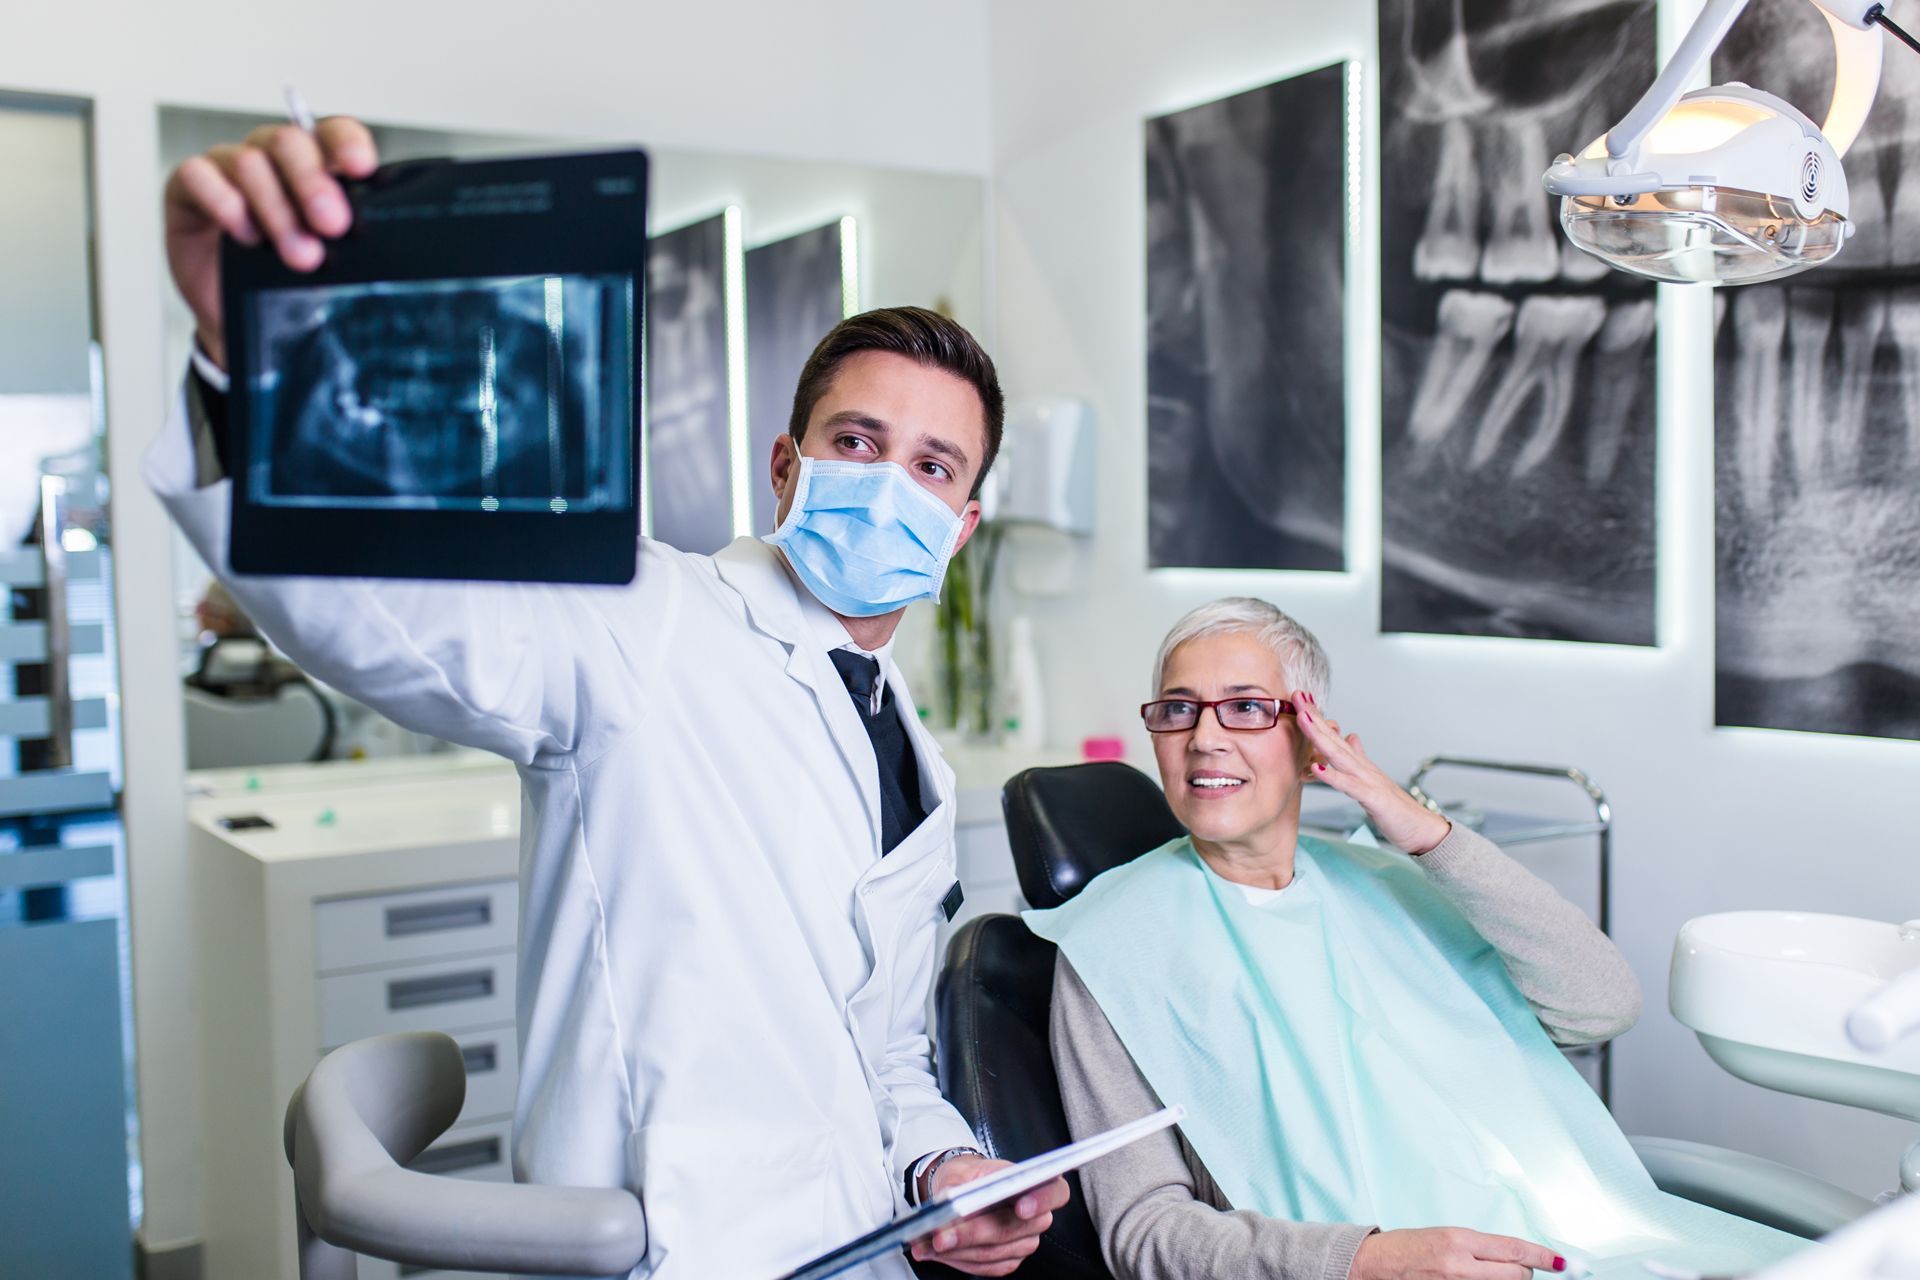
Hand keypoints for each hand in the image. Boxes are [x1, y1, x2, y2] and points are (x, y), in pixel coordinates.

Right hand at [162, 116, 378, 369]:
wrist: (235, 312)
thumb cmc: (285, 278)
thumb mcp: (328, 257)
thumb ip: (347, 234)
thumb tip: (384, 234)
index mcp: (311, 163)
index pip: (330, 132)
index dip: (345, 143)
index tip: (361, 168)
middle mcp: (269, 157)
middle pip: (289, 142)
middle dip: (313, 183)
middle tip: (333, 224)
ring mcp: (226, 167)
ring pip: (249, 162)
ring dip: (277, 210)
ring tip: (300, 255)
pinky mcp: (187, 186)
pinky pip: (198, 175)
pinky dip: (225, 203)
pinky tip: (245, 236)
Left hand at [908, 1154, 1068, 1276]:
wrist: (963, 1190)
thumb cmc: (968, 1177)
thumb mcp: (960, 1171)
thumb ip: (957, 1186)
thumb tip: (948, 1206)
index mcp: (1033, 1183)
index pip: (1055, 1192)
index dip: (1042, 1200)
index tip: (1021, 1207)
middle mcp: (1036, 1217)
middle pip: (1012, 1229)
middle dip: (972, 1234)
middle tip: (940, 1234)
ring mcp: (1024, 1242)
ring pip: (994, 1252)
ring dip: (958, 1250)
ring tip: (928, 1243)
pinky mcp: (1009, 1260)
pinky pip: (986, 1267)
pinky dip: (959, 1260)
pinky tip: (938, 1252)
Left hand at [1294, 692, 1449, 854]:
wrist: (1423, 829)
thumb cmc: (1397, 810)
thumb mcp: (1373, 781)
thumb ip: (1360, 759)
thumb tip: (1351, 737)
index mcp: (1360, 765)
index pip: (1335, 738)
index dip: (1317, 719)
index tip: (1300, 699)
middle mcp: (1363, 768)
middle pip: (1334, 739)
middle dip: (1314, 718)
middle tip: (1298, 696)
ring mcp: (1369, 781)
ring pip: (1339, 756)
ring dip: (1320, 737)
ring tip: (1303, 719)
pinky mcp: (1374, 798)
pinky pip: (1349, 786)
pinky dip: (1332, 776)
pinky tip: (1316, 767)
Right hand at [1349, 1227, 1564, 1278]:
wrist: (1374, 1266)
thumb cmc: (1408, 1248)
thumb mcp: (1446, 1236)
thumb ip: (1481, 1247)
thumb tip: (1516, 1256)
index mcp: (1459, 1240)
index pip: (1513, 1249)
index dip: (1542, 1256)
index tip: (1561, 1262)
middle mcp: (1460, 1265)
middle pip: (1516, 1275)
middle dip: (1523, 1272)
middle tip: (1516, 1268)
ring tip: (1487, 1275)